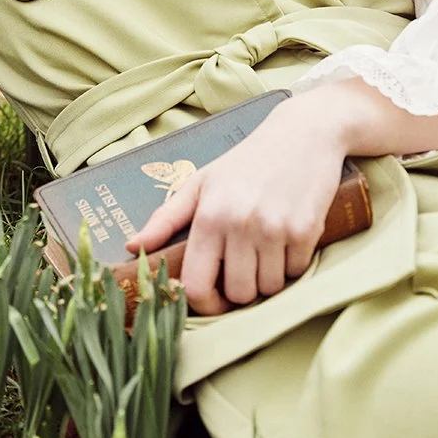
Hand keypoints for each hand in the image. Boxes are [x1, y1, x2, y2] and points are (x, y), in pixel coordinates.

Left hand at [126, 92, 347, 314]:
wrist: (304, 133)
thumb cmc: (247, 161)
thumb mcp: (201, 183)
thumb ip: (165, 218)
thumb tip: (131, 247)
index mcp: (208, 215)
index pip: (196, 286)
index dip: (205, 304)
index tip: (214, 299)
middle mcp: (239, 224)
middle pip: (238, 295)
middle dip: (242, 290)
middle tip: (245, 267)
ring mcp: (274, 228)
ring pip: (269, 288)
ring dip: (269, 278)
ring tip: (266, 250)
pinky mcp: (306, 230)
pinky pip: (296, 272)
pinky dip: (293, 264)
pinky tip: (288, 239)